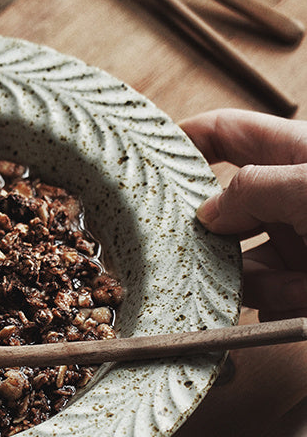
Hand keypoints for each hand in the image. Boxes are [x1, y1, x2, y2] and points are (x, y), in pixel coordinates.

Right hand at [180, 108, 306, 320]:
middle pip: (224, 206)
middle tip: (177, 247)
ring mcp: (300, 241)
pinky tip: (291, 300)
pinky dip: (271, 303)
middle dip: (203, 231)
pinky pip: (270, 297)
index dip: (185, 138)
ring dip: (243, 278)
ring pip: (242, 260)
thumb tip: (208, 212)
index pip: (226, 133)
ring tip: (261, 285)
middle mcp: (291, 197)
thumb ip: (252, 189)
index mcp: (293, 155)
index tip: (145, 156)